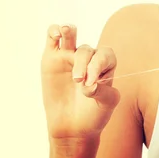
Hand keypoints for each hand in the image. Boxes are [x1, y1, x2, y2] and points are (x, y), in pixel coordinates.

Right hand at [41, 24, 119, 140]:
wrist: (74, 126)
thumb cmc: (95, 113)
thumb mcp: (107, 105)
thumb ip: (104, 93)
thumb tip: (90, 85)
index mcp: (106, 64)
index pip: (104, 56)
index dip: (98, 65)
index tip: (90, 83)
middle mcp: (89, 57)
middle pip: (87, 50)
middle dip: (82, 64)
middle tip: (78, 80)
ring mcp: (69, 56)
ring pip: (71, 36)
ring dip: (69, 31)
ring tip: (65, 30)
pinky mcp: (52, 58)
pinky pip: (52, 39)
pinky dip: (53, 32)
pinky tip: (56, 33)